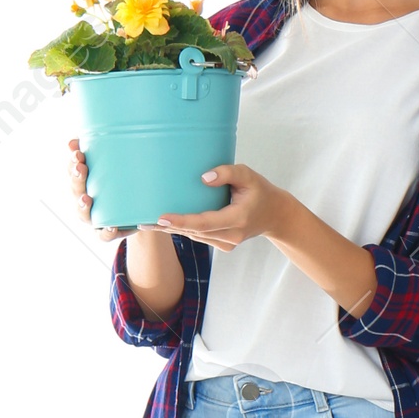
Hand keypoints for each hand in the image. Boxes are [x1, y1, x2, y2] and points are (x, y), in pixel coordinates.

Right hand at [67, 137, 159, 241]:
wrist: (143, 208)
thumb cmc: (125, 181)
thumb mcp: (119, 163)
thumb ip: (106, 148)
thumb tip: (85, 137)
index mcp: (85, 181)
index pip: (73, 170)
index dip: (72, 163)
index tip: (77, 153)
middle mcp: (86, 200)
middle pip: (75, 190)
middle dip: (76, 179)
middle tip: (80, 168)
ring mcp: (96, 217)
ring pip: (83, 213)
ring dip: (82, 205)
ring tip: (86, 198)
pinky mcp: (110, 231)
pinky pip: (104, 234)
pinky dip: (106, 231)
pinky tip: (111, 226)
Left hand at [155, 164, 286, 250]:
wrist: (275, 215)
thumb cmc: (260, 191)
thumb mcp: (249, 175)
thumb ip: (227, 173)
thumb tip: (204, 178)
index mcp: (237, 218)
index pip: (204, 222)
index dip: (181, 221)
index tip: (161, 218)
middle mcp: (231, 235)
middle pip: (194, 232)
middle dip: (169, 227)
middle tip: (144, 221)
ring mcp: (226, 243)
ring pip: (195, 237)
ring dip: (173, 230)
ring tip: (148, 223)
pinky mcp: (222, 245)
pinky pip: (200, 237)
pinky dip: (183, 230)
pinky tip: (166, 224)